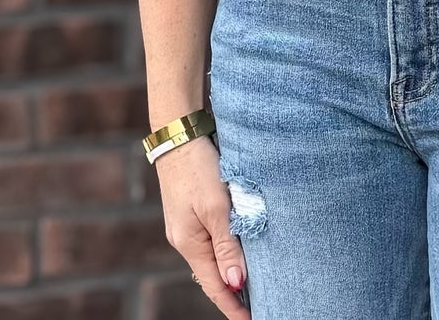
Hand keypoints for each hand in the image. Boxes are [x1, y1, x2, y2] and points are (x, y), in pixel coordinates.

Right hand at [154, 137, 250, 318]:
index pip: (214, 286)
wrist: (179, 135)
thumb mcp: (217, 207)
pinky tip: (238, 254)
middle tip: (259, 307)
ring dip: (230, 274)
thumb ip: (227, 246)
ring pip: (212, 260)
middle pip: (212, 277)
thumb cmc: (199, 168)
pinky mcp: (191, 213)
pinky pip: (210, 243)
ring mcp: (186, 227)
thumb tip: (237, 283)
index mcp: (190, 243)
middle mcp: (185, 239)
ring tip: (254, 287)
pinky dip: (224, 254)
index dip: (233, 306)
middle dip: (233, 295)